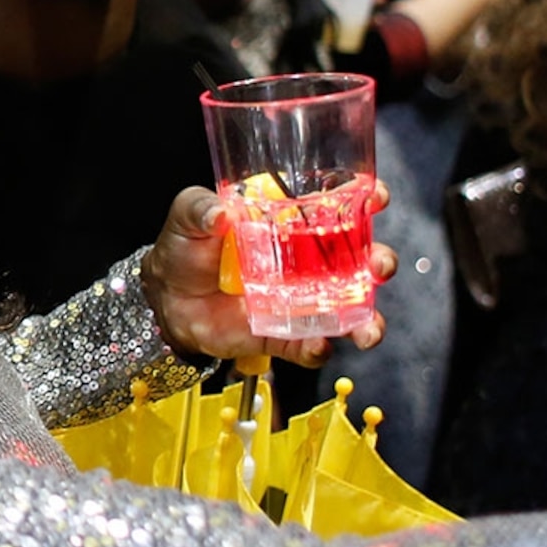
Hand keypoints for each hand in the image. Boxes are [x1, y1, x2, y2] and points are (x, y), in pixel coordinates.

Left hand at [141, 184, 398, 369]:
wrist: (167, 300)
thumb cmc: (185, 249)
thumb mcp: (188, 216)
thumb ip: (198, 208)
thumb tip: (218, 213)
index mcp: (290, 222)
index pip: (338, 206)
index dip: (365, 200)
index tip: (377, 198)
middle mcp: (306, 261)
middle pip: (358, 260)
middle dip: (378, 262)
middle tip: (379, 266)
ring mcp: (300, 300)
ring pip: (348, 310)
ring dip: (367, 318)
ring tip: (368, 328)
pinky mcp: (284, 335)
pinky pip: (310, 345)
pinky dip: (318, 349)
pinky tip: (318, 346)